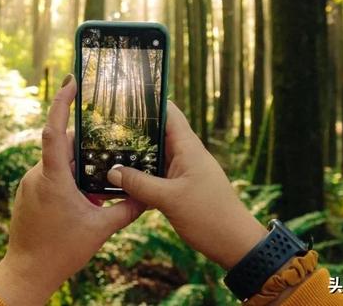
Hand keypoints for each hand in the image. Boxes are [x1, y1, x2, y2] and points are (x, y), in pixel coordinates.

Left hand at [0, 74, 144, 304]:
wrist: (27, 272)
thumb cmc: (60, 251)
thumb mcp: (100, 229)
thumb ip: (126, 209)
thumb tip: (148, 197)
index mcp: (53, 178)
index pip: (54, 130)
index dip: (61, 102)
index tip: (71, 81)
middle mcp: (37, 175)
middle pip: (63, 146)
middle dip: (86, 147)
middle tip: (108, 147)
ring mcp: (29, 184)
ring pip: (57, 162)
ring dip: (78, 167)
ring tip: (99, 182)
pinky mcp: (27, 194)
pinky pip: (50, 175)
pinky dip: (68, 178)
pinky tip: (83, 196)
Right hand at [106, 101, 266, 268]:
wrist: (235, 244)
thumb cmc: (210, 217)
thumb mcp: (170, 199)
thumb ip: (139, 184)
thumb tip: (113, 171)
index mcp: (189, 148)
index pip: (169, 113)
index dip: (150, 103)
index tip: (124, 98)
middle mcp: (187, 155)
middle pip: (158, 134)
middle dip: (135, 131)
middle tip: (106, 128)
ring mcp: (184, 171)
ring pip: (156, 156)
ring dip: (137, 156)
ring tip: (108, 151)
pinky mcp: (181, 187)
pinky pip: (158, 175)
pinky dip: (143, 176)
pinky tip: (124, 180)